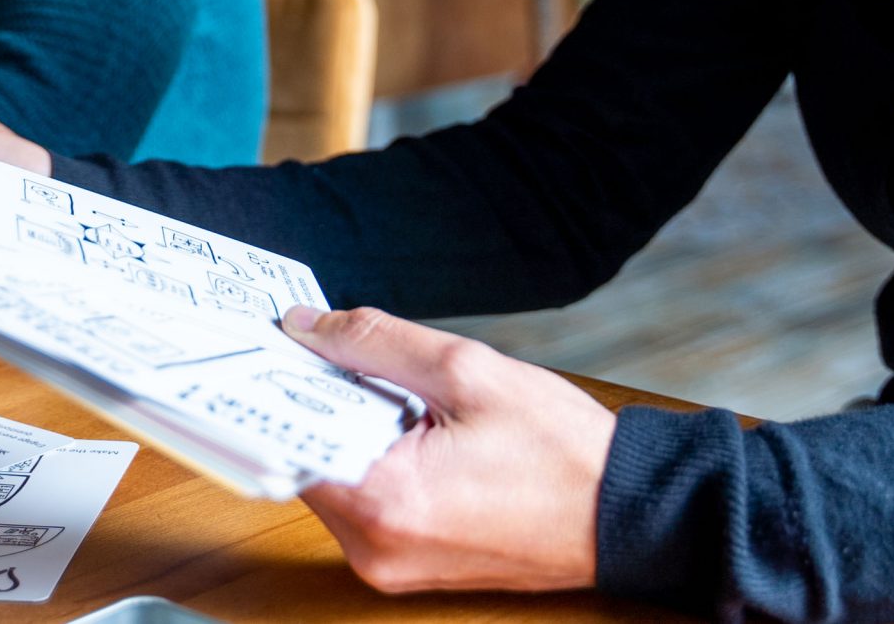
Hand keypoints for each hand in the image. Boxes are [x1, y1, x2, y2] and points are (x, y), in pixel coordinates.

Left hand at [281, 305, 614, 593]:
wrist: (625, 513)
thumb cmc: (562, 452)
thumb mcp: (466, 370)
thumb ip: (373, 341)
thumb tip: (306, 327)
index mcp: (385, 501)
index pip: (284, 439)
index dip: (272, 385)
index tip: (269, 345)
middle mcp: (375, 547)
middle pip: (303, 458)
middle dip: (316, 401)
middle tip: (333, 350)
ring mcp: (388, 564)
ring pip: (331, 477)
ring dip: (348, 429)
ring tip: (399, 394)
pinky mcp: (404, 565)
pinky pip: (362, 501)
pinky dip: (372, 457)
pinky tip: (410, 425)